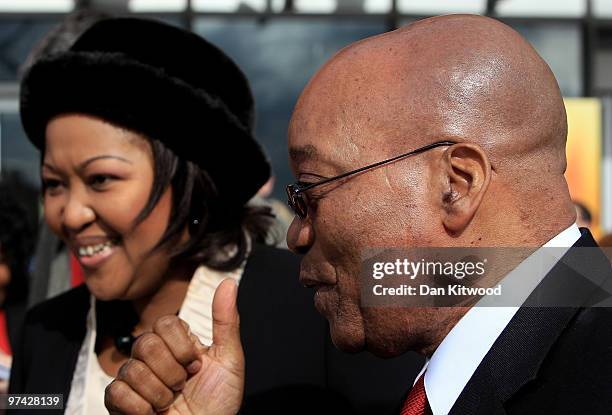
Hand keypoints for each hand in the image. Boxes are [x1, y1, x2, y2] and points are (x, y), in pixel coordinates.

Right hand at [105, 279, 244, 414]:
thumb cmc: (219, 402)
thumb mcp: (229, 360)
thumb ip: (226, 321)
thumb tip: (228, 282)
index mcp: (176, 343)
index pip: (164, 323)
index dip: (181, 347)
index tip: (196, 365)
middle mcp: (152, 357)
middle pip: (146, 344)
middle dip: (171, 372)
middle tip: (183, 386)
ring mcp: (134, 378)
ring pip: (132, 370)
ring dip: (159, 394)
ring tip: (170, 402)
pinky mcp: (119, 402)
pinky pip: (116, 393)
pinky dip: (140, 408)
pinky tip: (152, 414)